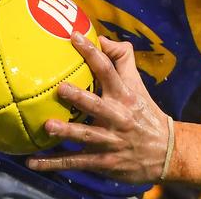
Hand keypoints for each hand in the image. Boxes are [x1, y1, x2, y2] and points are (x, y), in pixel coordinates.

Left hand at [26, 32, 171, 182]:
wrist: (166, 151)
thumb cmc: (144, 112)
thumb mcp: (137, 84)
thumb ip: (122, 59)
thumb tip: (101, 39)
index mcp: (124, 95)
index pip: (108, 70)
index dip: (91, 53)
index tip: (74, 37)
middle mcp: (118, 116)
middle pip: (96, 105)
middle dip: (79, 97)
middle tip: (60, 88)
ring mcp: (111, 141)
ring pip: (86, 136)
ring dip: (66, 132)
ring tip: (47, 126)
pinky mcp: (104, 162)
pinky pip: (76, 162)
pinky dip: (54, 163)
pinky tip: (33, 162)